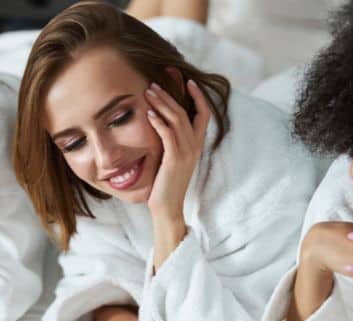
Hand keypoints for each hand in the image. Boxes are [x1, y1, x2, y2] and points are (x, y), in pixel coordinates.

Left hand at [145, 79, 210, 220]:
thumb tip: (163, 122)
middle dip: (171, 94)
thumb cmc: (167, 183)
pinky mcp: (174, 159)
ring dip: (162, 103)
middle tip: (155, 82)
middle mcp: (194, 146)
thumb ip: (172, 141)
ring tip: (148, 92)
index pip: (204, 113)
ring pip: (177, 120)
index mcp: (197, 144)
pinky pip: (168, 135)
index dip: (198, 96)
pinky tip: (149, 114)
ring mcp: (186, 152)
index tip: (187, 80)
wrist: (168, 206)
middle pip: (186, 112)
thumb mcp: (173, 158)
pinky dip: (159, 122)